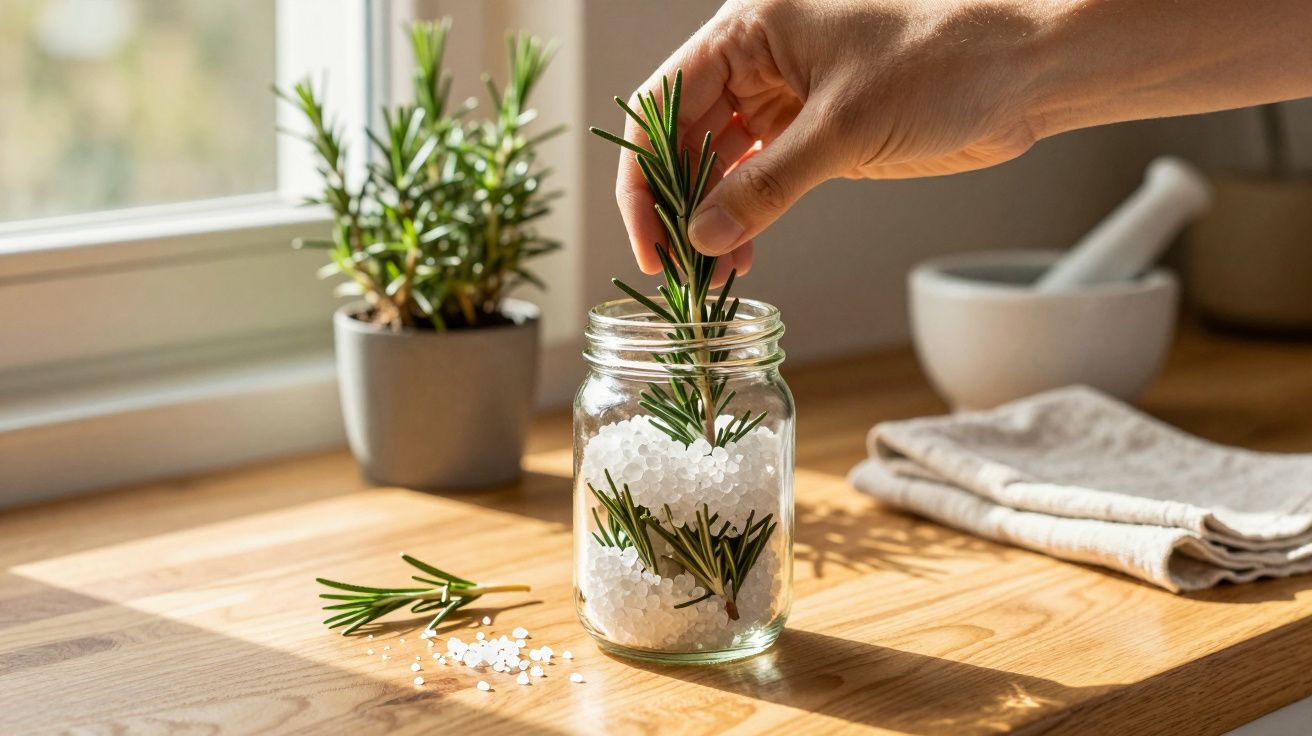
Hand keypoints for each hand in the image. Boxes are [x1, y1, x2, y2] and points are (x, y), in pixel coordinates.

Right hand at [613, 0, 1045, 275]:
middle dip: (678, 204)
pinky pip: (761, 176)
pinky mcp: (818, 130)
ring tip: (712, 273)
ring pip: (721, 162)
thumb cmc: (945, 62)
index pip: (661, 104)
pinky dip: (748, 216)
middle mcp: (758, 60)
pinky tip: (741, 254)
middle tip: (678, 268)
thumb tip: (702, 236)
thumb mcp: (843, 128)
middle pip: (684, 137)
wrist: (1027, 69)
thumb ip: (766, 186)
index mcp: (749, 30)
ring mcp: (787, 96)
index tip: (650, 239)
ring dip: (712, 218)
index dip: (645, 176)